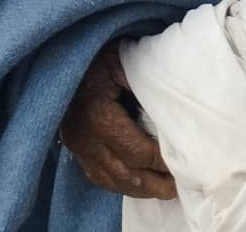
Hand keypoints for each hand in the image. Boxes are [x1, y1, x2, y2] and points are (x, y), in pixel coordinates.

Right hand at [60, 49, 173, 199]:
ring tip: (165, 190)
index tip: (183, 162)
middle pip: (124, 173)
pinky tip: (138, 183)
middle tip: (180, 188)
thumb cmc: (97, 56)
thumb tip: (175, 104)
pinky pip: (98, 176)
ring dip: (140, 189)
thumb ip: (146, 80)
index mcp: (97, 115)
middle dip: (154, 184)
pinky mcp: (74, 149)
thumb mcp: (122, 59)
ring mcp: (77, 146)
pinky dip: (121, 183)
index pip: (135, 151)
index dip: (159, 161)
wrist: (62, 59)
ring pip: (111, 180)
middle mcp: (84, 137)